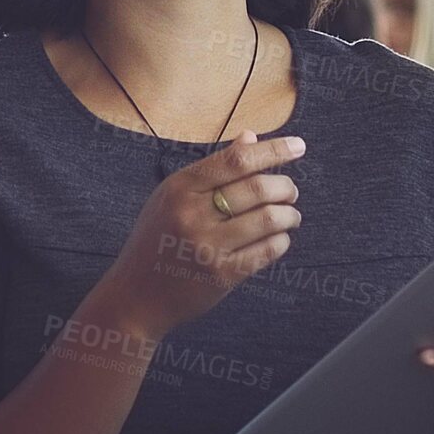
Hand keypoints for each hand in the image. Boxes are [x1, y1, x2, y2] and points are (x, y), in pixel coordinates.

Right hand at [92, 131, 304, 340]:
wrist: (135, 295)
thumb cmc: (155, 240)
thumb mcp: (171, 196)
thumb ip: (212, 168)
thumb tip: (250, 138)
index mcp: (180, 187)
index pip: (237, 160)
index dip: (274, 150)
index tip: (298, 146)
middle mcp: (192, 213)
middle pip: (258, 188)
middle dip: (286, 187)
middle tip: (290, 191)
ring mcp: (207, 245)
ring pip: (269, 219)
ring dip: (290, 215)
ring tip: (290, 215)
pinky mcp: (221, 275)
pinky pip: (267, 251)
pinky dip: (281, 241)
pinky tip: (279, 239)